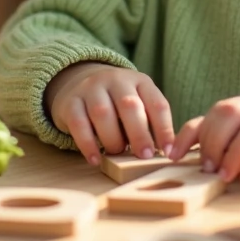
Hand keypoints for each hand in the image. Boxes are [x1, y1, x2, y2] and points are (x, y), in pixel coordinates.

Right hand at [45, 62, 174, 165]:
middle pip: (130, 106)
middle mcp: (116, 80)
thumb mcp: (138, 103)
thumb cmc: (117, 102)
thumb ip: (149, 123)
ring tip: (117, 153)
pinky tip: (95, 160)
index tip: (169, 152)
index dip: (165, 129)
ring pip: (102, 113)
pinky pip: (78, 123)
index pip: (157, 104)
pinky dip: (88, 144)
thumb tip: (164, 153)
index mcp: (140, 81)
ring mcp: (91, 88)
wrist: (79, 80)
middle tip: (144, 155)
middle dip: (139, 134)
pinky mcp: (70, 101)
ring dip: (113, 139)